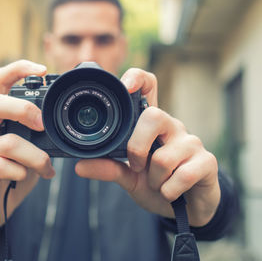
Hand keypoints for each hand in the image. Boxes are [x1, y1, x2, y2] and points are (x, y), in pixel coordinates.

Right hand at [0, 60, 55, 235]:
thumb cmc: (14, 168)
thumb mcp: (28, 143)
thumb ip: (39, 130)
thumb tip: (64, 117)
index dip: (18, 69)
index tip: (43, 69)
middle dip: (22, 109)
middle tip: (42, 124)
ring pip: (6, 142)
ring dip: (36, 155)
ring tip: (47, 168)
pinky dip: (20, 171)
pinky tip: (27, 176)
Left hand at [75, 68, 220, 226]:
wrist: (185, 208)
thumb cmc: (157, 185)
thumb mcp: (129, 178)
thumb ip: (108, 169)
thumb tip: (79, 167)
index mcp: (151, 126)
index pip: (149, 87)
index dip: (138, 78)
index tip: (125, 86)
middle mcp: (172, 127)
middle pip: (154, 115)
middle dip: (137, 147)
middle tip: (137, 166)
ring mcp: (191, 143)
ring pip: (164, 156)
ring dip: (155, 180)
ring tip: (159, 184)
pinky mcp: (207, 162)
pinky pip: (183, 175)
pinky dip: (170, 191)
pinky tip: (172, 192)